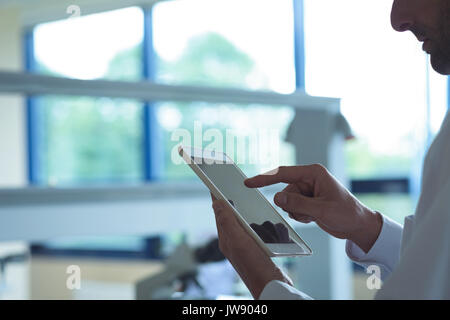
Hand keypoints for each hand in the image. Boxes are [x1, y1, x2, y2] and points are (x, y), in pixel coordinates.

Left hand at [210, 194, 292, 298]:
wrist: (272, 287)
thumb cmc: (255, 266)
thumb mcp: (239, 241)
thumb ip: (227, 222)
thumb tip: (215, 203)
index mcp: (226, 238)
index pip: (219, 211)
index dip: (217, 195)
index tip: (215, 180)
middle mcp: (233, 241)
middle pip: (231, 215)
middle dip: (232, 200)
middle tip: (233, 185)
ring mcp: (245, 246)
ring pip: (245, 222)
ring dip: (248, 212)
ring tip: (248, 200)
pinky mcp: (257, 249)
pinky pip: (256, 231)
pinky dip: (261, 224)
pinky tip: (265, 221)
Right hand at [245, 165, 381, 252]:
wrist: (358, 226)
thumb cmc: (346, 213)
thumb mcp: (321, 210)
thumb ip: (297, 204)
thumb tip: (276, 198)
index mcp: (313, 173)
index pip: (282, 174)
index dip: (264, 178)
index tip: (248, 183)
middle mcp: (309, 179)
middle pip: (285, 192)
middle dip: (293, 205)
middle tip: (309, 213)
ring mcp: (307, 190)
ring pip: (287, 202)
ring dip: (297, 212)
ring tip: (314, 215)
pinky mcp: (307, 200)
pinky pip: (292, 208)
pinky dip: (300, 216)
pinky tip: (314, 217)